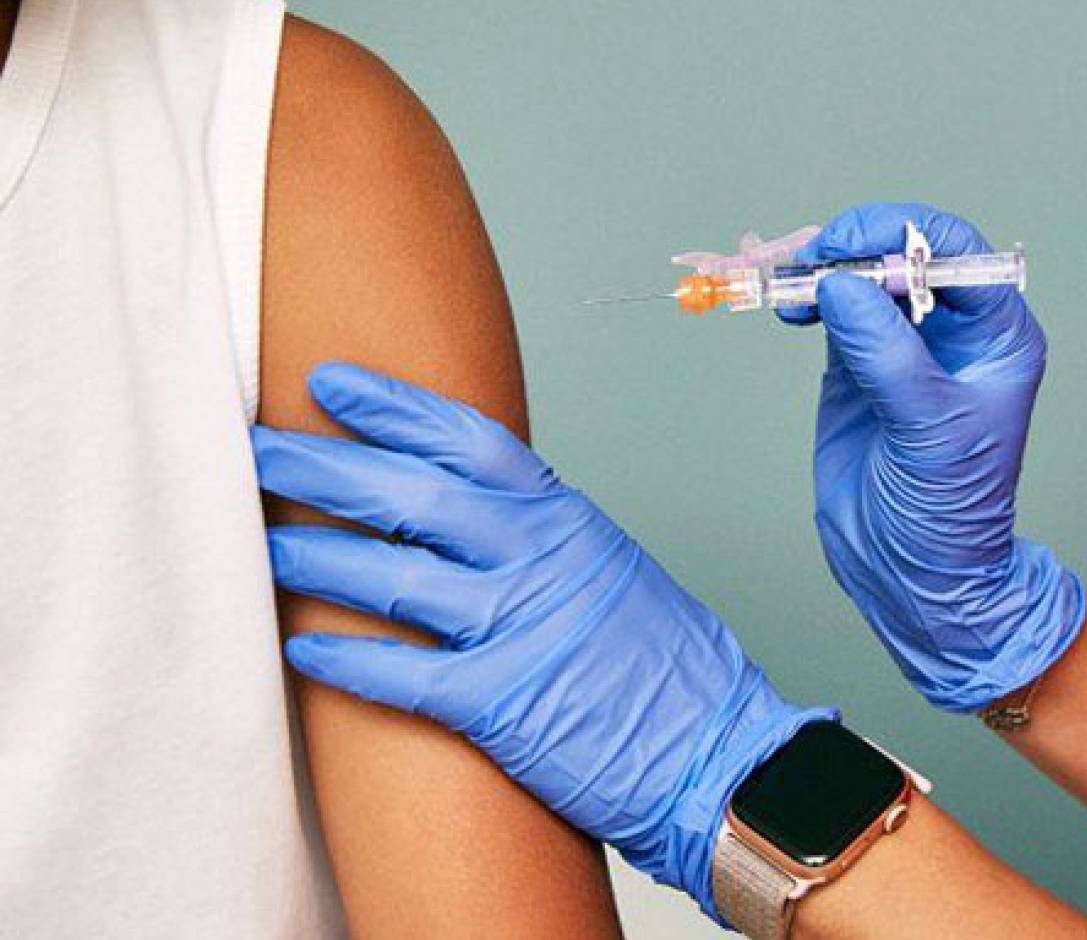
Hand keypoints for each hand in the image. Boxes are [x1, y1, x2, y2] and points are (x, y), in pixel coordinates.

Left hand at [253, 363, 831, 920]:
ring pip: (394, 576)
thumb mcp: (612, 571)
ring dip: (317, 555)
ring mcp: (521, 629)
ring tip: (263, 541)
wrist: (722, 753)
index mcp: (569, 521)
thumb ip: (543, 539)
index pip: (468, 442)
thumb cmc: (670, 670)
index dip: (394, 408)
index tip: (331, 385)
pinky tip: (301, 647)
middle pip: (413, 495)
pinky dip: (347, 659)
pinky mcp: (502, 704)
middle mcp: (542, 561)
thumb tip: (468, 517)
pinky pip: (403, 674)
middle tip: (261, 448)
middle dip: (325, 467)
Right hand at [787, 203, 1085, 712]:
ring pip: (864, 276)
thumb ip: (887, 354)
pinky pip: (834, 309)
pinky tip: (790, 306)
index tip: (852, 247)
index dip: (903, 236)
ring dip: (825, 268)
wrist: (913, 574)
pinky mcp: (860, 366)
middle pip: (904, 253)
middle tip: (812, 260)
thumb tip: (841, 285)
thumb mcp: (929, 429)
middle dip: (856, 246)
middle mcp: (955, 331)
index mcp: (997, 336)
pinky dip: (807, 297)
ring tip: (791, 285)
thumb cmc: (949, 511)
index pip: (957, 253)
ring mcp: (905, 345)